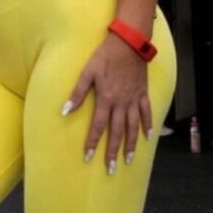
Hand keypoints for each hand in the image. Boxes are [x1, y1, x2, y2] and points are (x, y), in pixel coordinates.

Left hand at [61, 36, 153, 170]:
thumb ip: (77, 94)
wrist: (129, 43)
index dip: (92, 142)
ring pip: (133, 126)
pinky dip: (148, 125)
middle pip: (116, 132)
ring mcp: (134, 99)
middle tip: (110, 169)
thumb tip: (64, 111)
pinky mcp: (142, 93)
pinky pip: (146, 112)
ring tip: (128, 159)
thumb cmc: (105, 56)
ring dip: (131, 144)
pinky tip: (147, 137)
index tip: (88, 157)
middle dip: (112, 151)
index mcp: (106, 99)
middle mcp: (121, 103)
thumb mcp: (87, 73)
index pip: (98, 126)